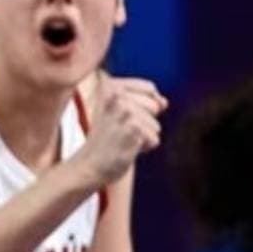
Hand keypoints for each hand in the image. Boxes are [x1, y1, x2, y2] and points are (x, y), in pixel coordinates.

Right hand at [73, 74, 164, 189]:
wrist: (88, 165)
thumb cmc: (105, 139)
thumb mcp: (119, 112)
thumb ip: (144, 101)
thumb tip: (164, 102)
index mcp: (110, 85)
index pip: (150, 89)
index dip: (144, 106)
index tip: (121, 117)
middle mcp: (116, 95)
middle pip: (156, 105)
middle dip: (146, 122)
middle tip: (121, 130)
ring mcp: (125, 112)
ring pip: (156, 125)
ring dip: (143, 137)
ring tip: (122, 140)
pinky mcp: (133, 130)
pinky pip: (154, 139)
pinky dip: (144, 148)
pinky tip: (125, 148)